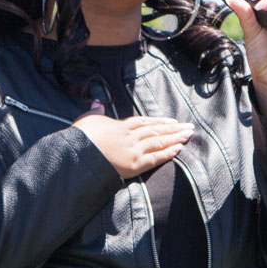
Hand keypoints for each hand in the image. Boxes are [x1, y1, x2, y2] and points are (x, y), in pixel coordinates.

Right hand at [72, 101, 193, 178]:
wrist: (77, 156)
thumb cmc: (79, 139)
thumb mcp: (85, 120)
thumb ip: (95, 112)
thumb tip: (98, 102)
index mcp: (120, 126)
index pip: (144, 122)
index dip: (160, 122)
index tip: (173, 121)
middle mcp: (130, 137)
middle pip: (156, 130)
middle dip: (174, 128)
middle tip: (189, 126)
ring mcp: (133, 150)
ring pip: (158, 141)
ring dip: (175, 138)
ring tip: (188, 134)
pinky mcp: (134, 165)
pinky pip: (155, 158)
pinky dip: (167, 153)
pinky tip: (179, 149)